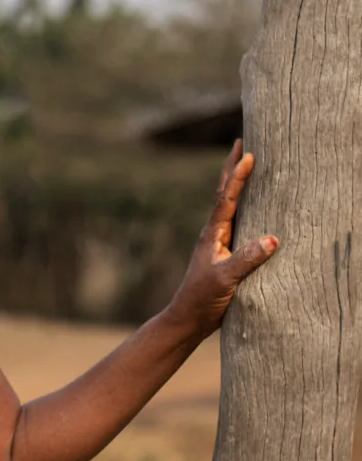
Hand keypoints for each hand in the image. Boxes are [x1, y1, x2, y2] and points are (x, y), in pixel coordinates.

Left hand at [165, 139, 278, 336]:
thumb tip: (272, 239)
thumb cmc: (202, 299)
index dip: (237, 176)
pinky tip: (252, 206)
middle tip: (241, 142)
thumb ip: (246, 260)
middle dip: (232, 168)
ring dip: (237, 183)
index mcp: (212, 234)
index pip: (226, 198)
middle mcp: (213, 233)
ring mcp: (218, 242)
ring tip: (246, 164)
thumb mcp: (225, 279)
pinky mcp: (224, 253)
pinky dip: (243, 205)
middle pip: (224, 193)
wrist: (188, 318)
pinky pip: (236, 221)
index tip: (248, 154)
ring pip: (229, 205)